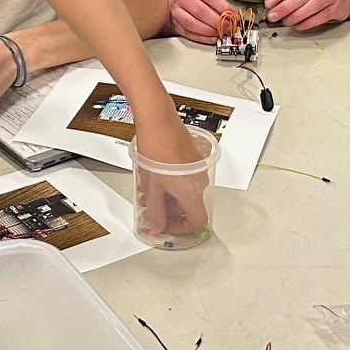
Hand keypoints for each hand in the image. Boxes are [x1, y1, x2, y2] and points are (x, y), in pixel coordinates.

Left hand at [131, 110, 209, 238]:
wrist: (158, 121)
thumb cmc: (156, 147)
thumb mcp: (151, 187)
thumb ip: (154, 211)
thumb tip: (156, 225)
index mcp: (192, 192)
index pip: (197, 220)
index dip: (183, 228)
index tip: (169, 226)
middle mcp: (199, 181)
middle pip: (190, 206)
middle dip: (170, 211)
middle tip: (153, 209)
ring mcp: (198, 169)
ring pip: (187, 193)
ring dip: (169, 197)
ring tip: (150, 192)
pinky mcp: (193, 159)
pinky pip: (186, 179)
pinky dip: (173, 184)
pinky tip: (156, 179)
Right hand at [167, 0, 235, 43]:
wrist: (178, 2)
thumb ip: (220, 4)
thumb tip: (233, 16)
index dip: (223, 7)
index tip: (232, 15)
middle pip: (200, 11)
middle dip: (217, 21)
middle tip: (228, 27)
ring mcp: (177, 12)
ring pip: (192, 24)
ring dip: (210, 31)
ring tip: (220, 33)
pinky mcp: (175, 25)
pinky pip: (189, 34)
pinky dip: (203, 38)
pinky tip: (212, 38)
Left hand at [266, 0, 349, 29]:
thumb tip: (273, 5)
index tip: (269, 3)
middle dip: (284, 7)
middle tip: (273, 16)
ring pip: (310, 6)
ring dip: (295, 16)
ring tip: (285, 22)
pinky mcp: (337, 8)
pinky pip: (319, 17)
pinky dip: (307, 23)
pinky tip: (298, 26)